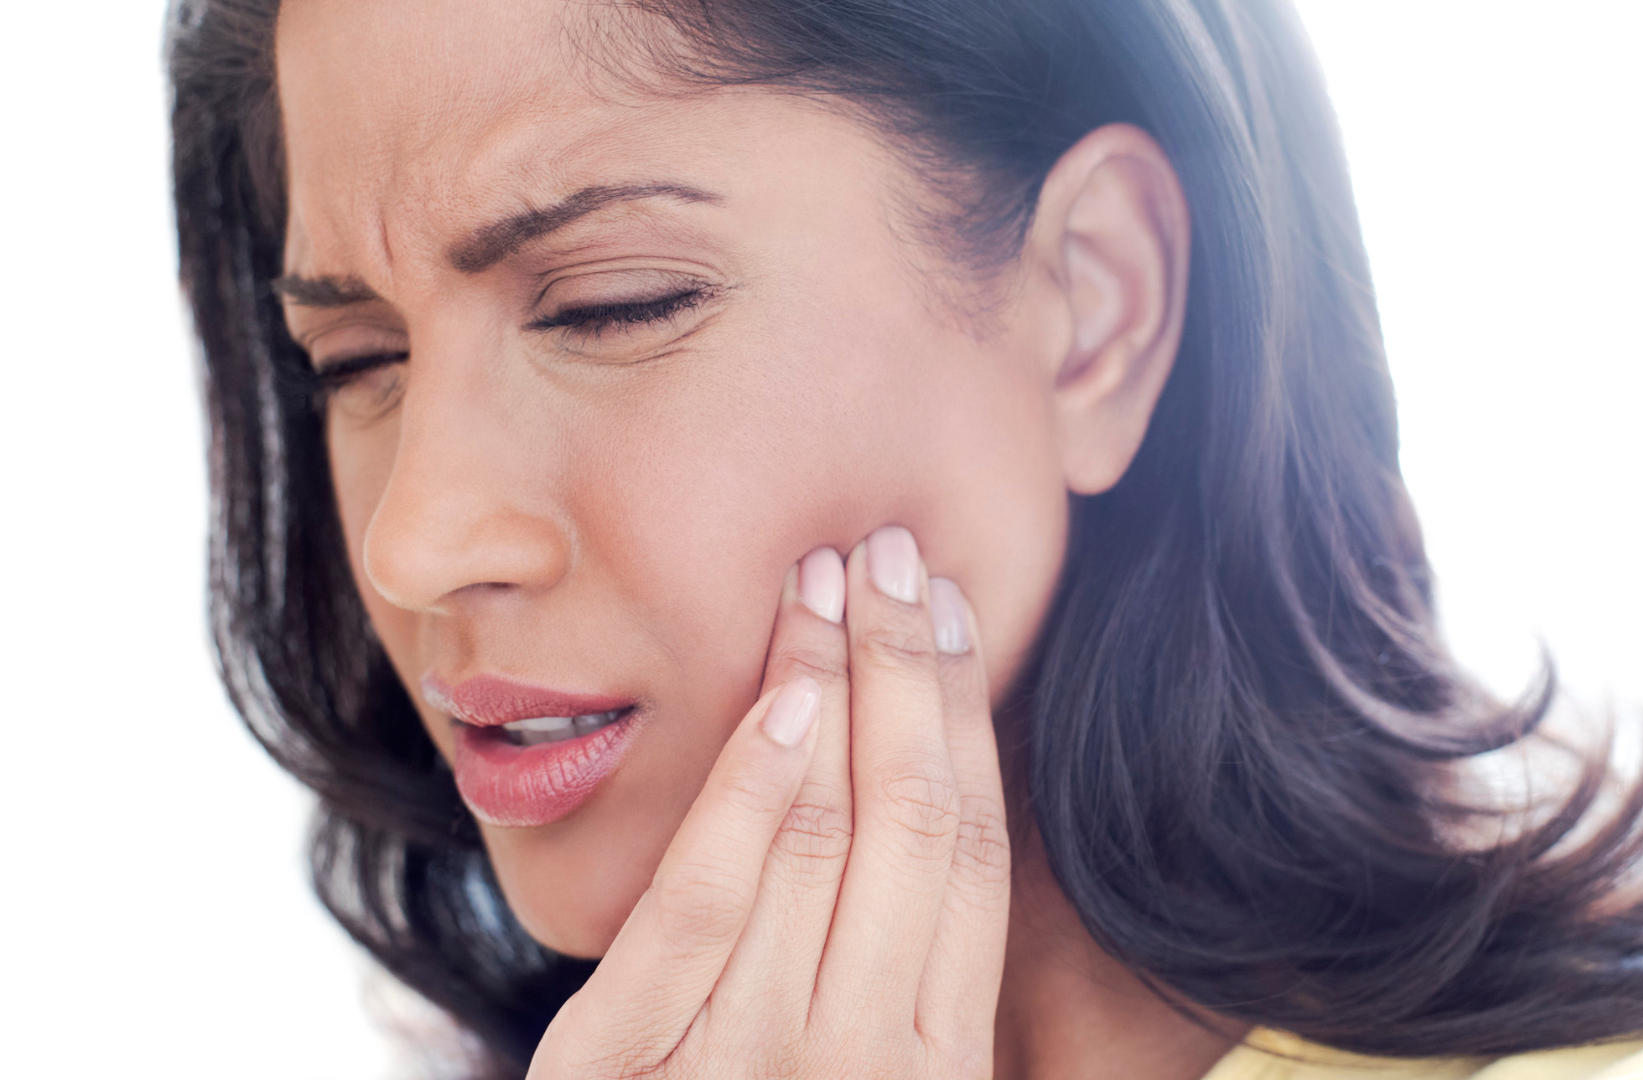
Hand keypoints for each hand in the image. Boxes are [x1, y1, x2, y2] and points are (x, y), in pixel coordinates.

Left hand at [528, 526, 1010, 1078]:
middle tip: (898, 549)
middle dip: (906, 669)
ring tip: (832, 579)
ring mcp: (746, 1072)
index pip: (968, 852)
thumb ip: (906, 986)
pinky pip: (699, 912)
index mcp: (942, 1068)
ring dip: (831, 693)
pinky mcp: (618, 1077)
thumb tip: (936, 813)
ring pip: (818, 842)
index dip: (964, 717)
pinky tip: (776, 704)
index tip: (951, 611)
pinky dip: (746, 802)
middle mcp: (869, 1069)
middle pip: (910, 821)